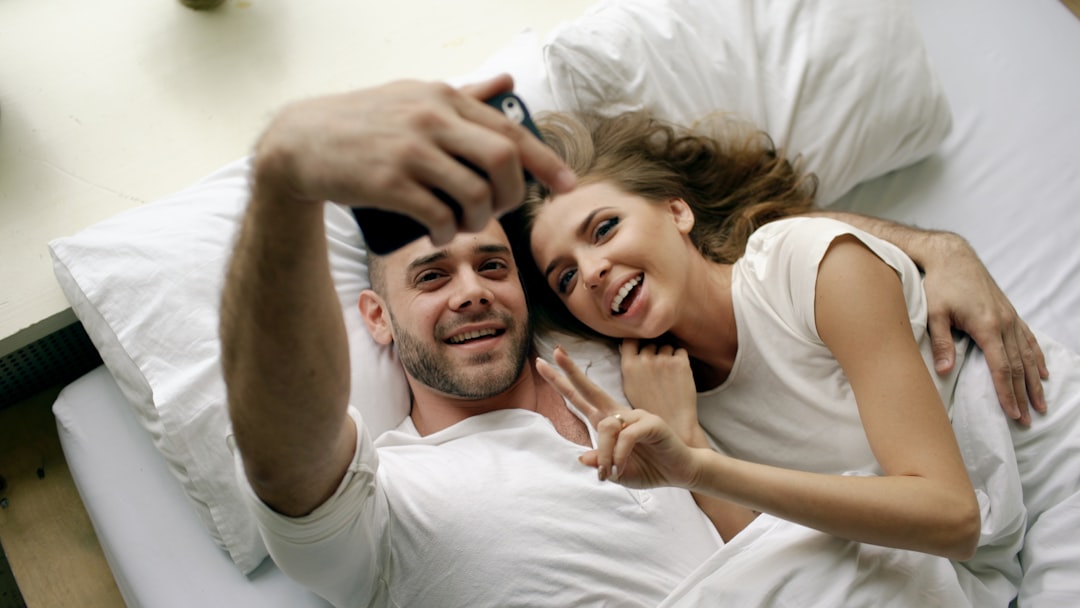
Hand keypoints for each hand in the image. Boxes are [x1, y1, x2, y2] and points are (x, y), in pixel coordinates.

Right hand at [251, 75, 574, 244]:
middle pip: (503, 159)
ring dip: (479, 221)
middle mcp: (431, 119)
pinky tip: (441, 236)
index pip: (509, 130)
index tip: (566, 185)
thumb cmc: (364, 123)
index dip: (544, 161)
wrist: (300, 144)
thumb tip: (507, 81)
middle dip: (512, 194)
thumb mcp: (414, 97)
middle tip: (498, 211)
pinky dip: (448, 234)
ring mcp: (410, 151)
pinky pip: (440, 217)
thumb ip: (462, 95)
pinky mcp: (389, 183)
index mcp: (442, 97)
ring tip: (463, 227)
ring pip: (475, 194)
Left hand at [536, 347, 698, 488]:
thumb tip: (581, 456)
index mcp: (609, 422)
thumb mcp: (618, 472)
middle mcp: (620, 415)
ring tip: (609, 474)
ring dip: (604, 454)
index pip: (581, 399)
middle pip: (590, 389)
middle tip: (553, 352)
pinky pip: (626, 435)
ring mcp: (636, 416)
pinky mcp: (651, 423)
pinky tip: (620, 468)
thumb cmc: (651, 469)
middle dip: (570, 372)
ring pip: (606, 427)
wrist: (682, 473)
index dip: (562, 382)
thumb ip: (600, 463)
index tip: (542, 365)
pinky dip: (619, 454)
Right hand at [619, 340, 701, 444]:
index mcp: (629, 366)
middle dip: (654, 352)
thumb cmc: (650, 408)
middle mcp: (645, 360)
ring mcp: (664, 360)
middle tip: (658, 369)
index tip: (640, 348)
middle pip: (650, 344)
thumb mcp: (629, 388)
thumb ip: (629, 367)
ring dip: (668, 355)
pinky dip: (680, 359)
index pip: (630, 339)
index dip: (636, 342)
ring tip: (669, 375)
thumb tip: (632, 348)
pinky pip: (680, 351)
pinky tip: (678, 374)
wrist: (673, 423)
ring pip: (666, 346)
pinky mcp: (681, 363)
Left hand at [921, 233, 1047, 423]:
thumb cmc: (940, 285)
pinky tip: (1042, 372)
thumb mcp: (935, 313)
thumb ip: (941, 343)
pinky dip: (1036, 357)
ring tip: (1041, 403)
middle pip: (1018, 366)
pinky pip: (1028, 339)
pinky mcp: (1009, 312)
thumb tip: (945, 371)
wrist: (953, 258)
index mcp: (987, 326)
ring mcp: (1010, 317)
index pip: (1001, 368)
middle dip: (1022, 395)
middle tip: (1027, 419)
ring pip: (1027, 355)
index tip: (1013, 413)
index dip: (1007, 393)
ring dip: (1034, 381)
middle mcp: (1004, 323)